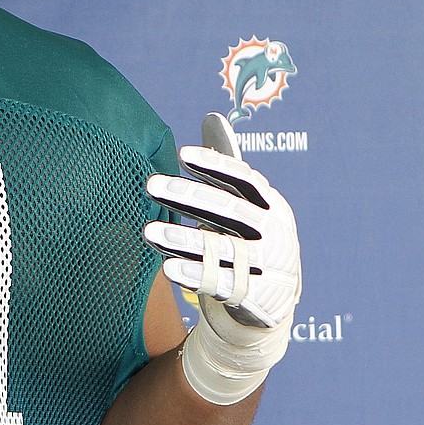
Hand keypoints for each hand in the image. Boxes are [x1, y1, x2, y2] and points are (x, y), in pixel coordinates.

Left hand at [143, 113, 300, 403]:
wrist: (269, 306)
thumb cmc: (246, 246)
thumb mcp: (243, 209)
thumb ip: (226, 170)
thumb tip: (212, 117)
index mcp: (273, 206)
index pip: (245, 179)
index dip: (216, 165)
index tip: (181, 154)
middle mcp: (276, 234)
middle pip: (230, 211)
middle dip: (188, 196)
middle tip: (150, 184)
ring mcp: (272, 267)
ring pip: (223, 249)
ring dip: (183, 239)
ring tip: (147, 231)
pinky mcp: (260, 297)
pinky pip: (223, 283)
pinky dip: (194, 274)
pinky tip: (167, 267)